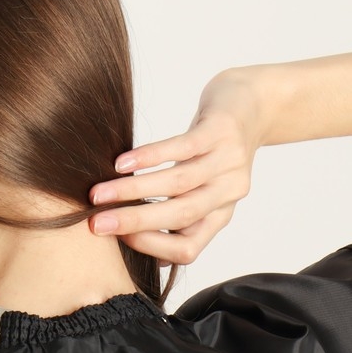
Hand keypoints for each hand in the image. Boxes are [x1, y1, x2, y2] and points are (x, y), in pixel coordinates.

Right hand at [88, 69, 261, 265]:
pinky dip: (149, 157)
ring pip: (177, 184)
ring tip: (98, 193)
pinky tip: (122, 162)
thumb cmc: (212, 152)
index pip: (187, 248)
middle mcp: (228, 194)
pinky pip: (182, 148)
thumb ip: (175, 217)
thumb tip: (133, 241)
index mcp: (219, 216)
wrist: (255, 104)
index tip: (115, 238)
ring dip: (132, 190)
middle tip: (95, 225)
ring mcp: (228, 161)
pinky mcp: (221, 130)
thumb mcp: (200, 188)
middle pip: (180, 217)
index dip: (149, 247)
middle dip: (133, 222)